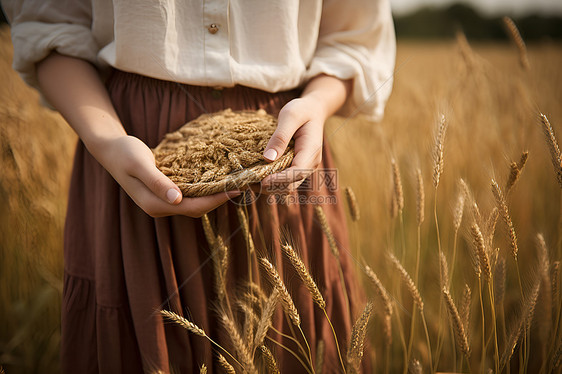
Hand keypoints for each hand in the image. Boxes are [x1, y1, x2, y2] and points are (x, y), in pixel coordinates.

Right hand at [94, 135, 239, 216]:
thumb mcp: (140, 164)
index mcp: (155, 204)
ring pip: (195, 203)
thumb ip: (158, 182)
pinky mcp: (165, 193)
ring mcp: (163, 201)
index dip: (216, 200)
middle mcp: (161, 207)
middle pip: (197, 208)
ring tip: (235, 183)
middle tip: (243, 186)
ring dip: (214, 195)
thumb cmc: (124, 153)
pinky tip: (217, 180)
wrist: (110, 149)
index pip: (193, 207)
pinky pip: (190, 195)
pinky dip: (204, 190)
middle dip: (220, 199)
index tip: (236, 189)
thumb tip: (177, 200)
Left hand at [259, 74, 350, 194]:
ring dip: (269, 187)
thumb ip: (280, 137)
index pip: (297, 172)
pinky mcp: (297, 168)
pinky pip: (285, 180)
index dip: (279, 180)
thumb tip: (268, 158)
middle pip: (291, 185)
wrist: (313, 111)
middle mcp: (310, 164)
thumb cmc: (301, 110)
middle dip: (271, 187)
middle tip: (248, 183)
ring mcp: (305, 168)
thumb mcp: (290, 116)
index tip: (261, 181)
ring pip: (287, 186)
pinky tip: (256, 176)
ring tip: (249, 181)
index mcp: (311, 151)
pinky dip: (271, 182)